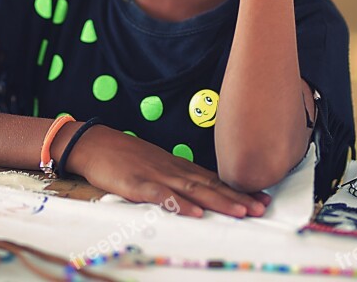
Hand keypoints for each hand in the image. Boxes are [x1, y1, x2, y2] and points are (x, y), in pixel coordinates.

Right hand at [67, 125, 271, 217]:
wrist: (95, 143)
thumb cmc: (126, 157)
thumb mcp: (157, 165)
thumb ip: (178, 178)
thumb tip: (201, 194)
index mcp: (178, 167)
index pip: (214, 180)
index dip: (238, 190)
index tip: (262, 198)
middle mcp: (173, 170)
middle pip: (209, 185)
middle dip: (237, 197)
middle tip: (261, 207)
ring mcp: (156, 176)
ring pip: (193, 190)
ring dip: (218, 201)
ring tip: (241, 211)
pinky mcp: (137, 184)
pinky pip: (161, 196)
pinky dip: (179, 204)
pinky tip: (194, 212)